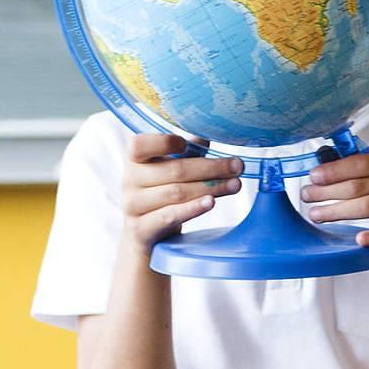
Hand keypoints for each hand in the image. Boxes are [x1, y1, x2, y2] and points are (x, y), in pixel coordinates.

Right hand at [118, 131, 240, 254]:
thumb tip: (210, 131)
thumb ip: (188, 152)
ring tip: (235, 185)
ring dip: (210, 188)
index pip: (140, 144)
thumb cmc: (161, 196)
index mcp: (135, 160)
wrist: (144, 237)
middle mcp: (130, 181)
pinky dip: (192, 209)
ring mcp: (133, 206)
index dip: (165, 142)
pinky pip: (170, 216)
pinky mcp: (141, 229)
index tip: (189, 143)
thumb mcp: (171, 171)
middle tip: (238, 166)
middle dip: (210, 168)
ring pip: (176, 193)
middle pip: (174, 170)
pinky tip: (211, 202)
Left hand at [302, 143, 368, 256]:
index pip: (361, 162)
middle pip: (360, 185)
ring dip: (338, 211)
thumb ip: (351, 166)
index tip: (313, 177)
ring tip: (317, 214)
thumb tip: (320, 157)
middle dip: (328, 192)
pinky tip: (360, 239)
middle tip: (307, 197)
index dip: (334, 170)